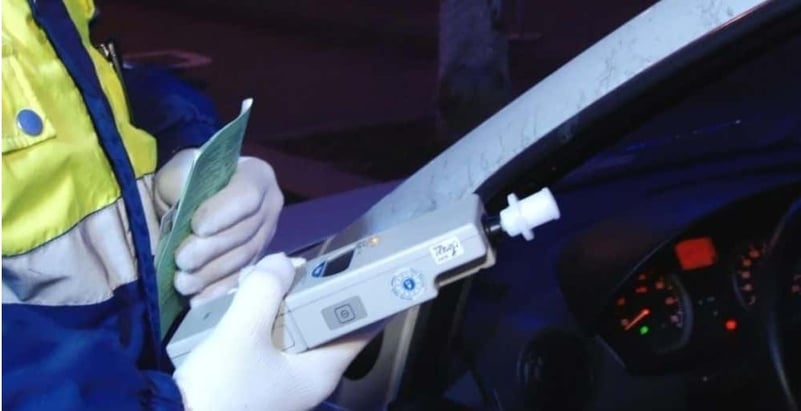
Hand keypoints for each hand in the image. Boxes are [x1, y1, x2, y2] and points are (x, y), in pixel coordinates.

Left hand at [154, 149, 283, 305]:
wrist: (193, 197)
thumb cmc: (187, 180)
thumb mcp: (181, 172)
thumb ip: (182, 182)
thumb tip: (183, 206)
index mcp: (257, 176)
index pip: (246, 195)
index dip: (223, 213)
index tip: (196, 227)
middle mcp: (270, 206)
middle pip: (245, 232)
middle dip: (212, 249)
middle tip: (183, 261)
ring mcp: (267, 235)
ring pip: (243, 258)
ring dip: (212, 274)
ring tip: (183, 282)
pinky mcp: (258, 260)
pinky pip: (242, 278)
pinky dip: (219, 291)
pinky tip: (197, 299)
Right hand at [173, 253, 380, 410]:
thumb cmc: (219, 388)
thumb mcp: (242, 332)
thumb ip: (265, 291)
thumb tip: (282, 263)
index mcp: (320, 372)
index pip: (361, 330)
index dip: (365, 297)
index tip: (364, 266)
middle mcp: (308, 378)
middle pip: (322, 323)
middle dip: (308, 290)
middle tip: (293, 264)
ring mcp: (281, 379)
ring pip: (292, 328)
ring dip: (278, 301)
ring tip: (260, 277)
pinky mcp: (256, 378)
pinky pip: (268, 338)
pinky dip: (260, 318)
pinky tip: (240, 300)